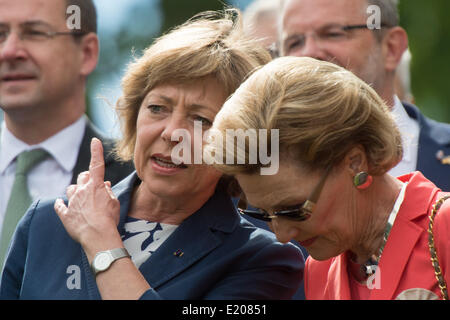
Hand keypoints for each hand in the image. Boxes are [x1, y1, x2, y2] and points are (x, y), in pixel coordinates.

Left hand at [54, 138, 121, 259]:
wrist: (98, 236)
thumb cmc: (109, 219)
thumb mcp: (114, 203)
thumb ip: (108, 192)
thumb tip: (105, 186)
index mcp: (96, 186)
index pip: (97, 164)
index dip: (96, 151)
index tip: (95, 141)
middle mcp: (82, 191)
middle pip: (82, 177)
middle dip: (87, 178)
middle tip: (93, 185)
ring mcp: (72, 202)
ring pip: (70, 189)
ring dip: (75, 190)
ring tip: (80, 197)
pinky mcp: (65, 214)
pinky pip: (60, 205)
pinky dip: (61, 204)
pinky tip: (61, 204)